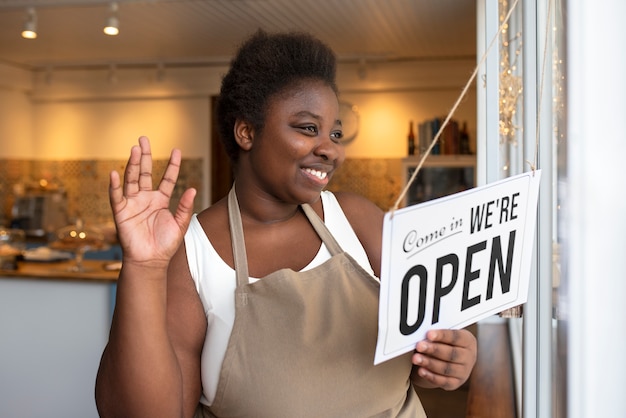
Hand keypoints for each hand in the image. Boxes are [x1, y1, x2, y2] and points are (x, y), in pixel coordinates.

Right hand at [109, 136, 196, 267]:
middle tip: (143, 139)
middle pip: (145, 173)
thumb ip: (184, 207)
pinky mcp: (121, 212)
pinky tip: (115, 173)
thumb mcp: (180, 224)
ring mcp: (132, 204)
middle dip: (145, 156)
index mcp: (160, 200)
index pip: (167, 178)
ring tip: (135, 149)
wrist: (151, 261)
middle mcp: (145, 198)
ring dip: (133, 165)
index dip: (172, 165)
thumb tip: (193, 189)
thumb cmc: (165, 244)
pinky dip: (115, 185)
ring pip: (132, 180)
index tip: (177, 150)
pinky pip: (117, 196)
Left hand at [411, 328, 476, 390]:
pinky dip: (431, 376)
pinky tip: (421, 371)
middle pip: (451, 354)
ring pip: (446, 368)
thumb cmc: (445, 342)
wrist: (451, 359)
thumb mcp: (444, 336)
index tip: (428, 334)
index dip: (442, 335)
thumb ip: (436, 336)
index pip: (456, 337)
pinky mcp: (456, 383)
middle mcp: (469, 357)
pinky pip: (444, 382)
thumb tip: (421, 336)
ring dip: (429, 363)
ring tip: (416, 358)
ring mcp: (464, 372)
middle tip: (419, 346)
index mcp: (468, 340)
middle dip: (434, 350)